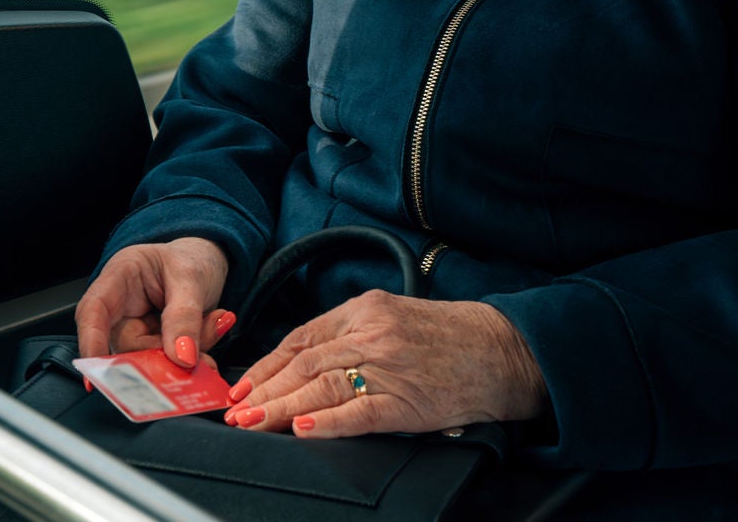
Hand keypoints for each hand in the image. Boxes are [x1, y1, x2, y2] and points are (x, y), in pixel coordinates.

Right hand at [75, 237, 232, 367]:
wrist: (209, 262)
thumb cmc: (191, 257)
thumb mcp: (191, 276)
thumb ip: (185, 315)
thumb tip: (182, 356)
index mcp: (119, 277)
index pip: (93, 311)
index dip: (91, 343)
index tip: (98, 375)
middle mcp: (122, 307)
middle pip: (126, 345)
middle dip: (161, 355)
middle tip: (194, 355)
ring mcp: (138, 328)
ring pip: (150, 358)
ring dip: (185, 355)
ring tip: (212, 328)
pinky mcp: (155, 344)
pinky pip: (169, 361)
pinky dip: (194, 355)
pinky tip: (211, 332)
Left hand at [224, 290, 547, 437]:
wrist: (502, 350)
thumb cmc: (449, 336)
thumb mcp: (394, 317)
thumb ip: (352, 334)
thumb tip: (303, 364)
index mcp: (364, 310)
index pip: (301, 337)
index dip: (266, 363)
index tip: (242, 384)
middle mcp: (371, 333)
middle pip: (303, 363)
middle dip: (263, 389)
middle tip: (234, 411)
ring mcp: (388, 367)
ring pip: (321, 386)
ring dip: (280, 408)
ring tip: (252, 423)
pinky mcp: (406, 400)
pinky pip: (359, 412)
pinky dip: (326, 421)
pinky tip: (302, 428)